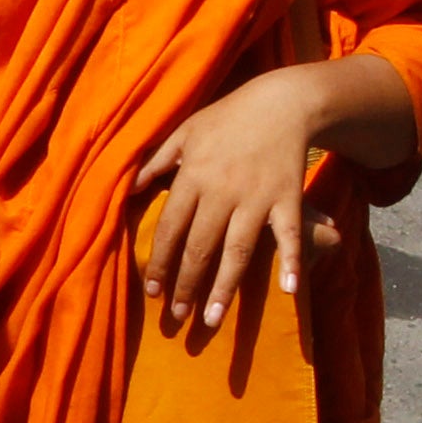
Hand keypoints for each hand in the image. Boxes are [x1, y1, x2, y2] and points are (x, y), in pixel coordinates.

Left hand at [135, 70, 339, 332]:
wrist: (281, 102)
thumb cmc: (227, 117)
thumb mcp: (184, 131)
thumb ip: (155, 161)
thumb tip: (129, 189)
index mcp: (192, 175)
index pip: (169, 228)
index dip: (159, 261)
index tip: (150, 291)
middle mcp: (221, 190)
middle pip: (199, 247)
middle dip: (186, 285)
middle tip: (175, 317)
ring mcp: (256, 197)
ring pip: (237, 250)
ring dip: (224, 287)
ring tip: (212, 320)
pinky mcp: (288, 198)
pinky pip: (288, 235)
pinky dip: (293, 261)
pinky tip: (289, 291)